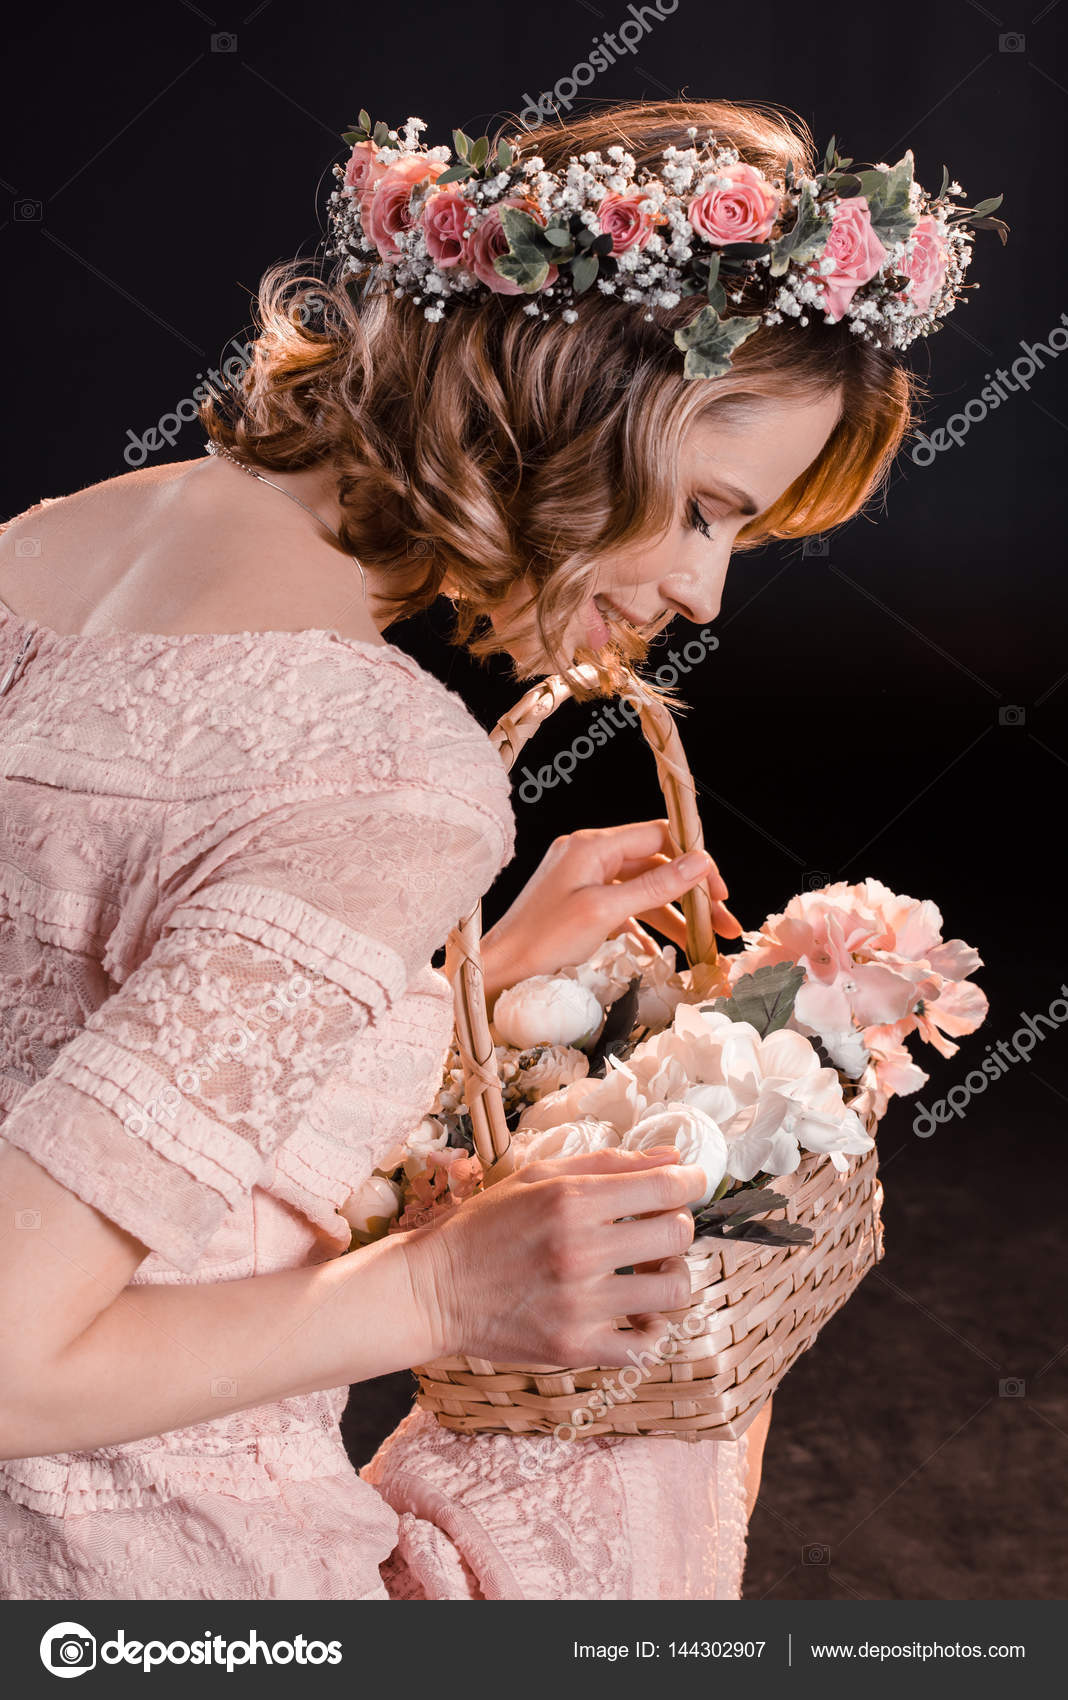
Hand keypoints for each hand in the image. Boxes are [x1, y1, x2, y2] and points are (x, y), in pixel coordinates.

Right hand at [401, 1146, 706, 1366]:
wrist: (432, 1289)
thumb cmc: (484, 1225)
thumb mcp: (536, 1176)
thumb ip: (606, 1163)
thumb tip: (672, 1158)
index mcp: (570, 1200)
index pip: (665, 1187)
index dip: (691, 1181)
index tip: (692, 1183)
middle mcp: (578, 1250)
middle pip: (676, 1235)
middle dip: (677, 1225)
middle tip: (658, 1226)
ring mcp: (578, 1304)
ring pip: (671, 1291)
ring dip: (671, 1276)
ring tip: (649, 1270)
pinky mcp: (573, 1347)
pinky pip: (645, 1347)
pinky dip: (653, 1330)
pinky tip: (638, 1314)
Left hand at [480, 818, 741, 1009]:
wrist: (498, 974)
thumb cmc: (541, 942)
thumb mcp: (605, 911)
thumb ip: (655, 886)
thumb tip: (699, 862)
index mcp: (592, 846)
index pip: (659, 838)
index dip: (695, 861)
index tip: (720, 892)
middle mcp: (588, 856)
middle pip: (655, 866)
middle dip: (692, 895)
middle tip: (725, 924)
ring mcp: (583, 881)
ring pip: (643, 892)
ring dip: (675, 917)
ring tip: (704, 945)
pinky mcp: (579, 906)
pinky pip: (624, 909)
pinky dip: (647, 927)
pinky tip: (663, 952)